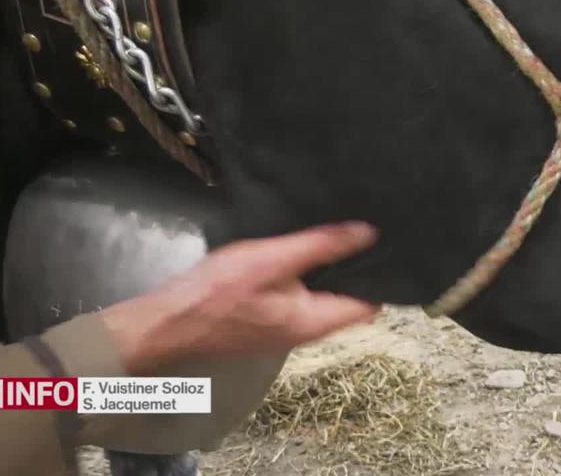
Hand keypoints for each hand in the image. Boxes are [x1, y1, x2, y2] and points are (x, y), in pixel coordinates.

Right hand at [99, 222, 380, 373]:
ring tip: (341, 231)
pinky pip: (302, 296)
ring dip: (332, 269)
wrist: (170, 320)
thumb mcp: (275, 260)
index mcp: (316, 321)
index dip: (383, 274)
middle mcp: (308, 330)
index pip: (370, 304)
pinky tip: (305, 247)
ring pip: (324, 296)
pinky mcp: (269, 319)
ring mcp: (287, 328)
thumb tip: (369, 233)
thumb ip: (322, 246)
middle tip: (369, 229)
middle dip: (359, 268)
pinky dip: (309, 274)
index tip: (390, 243)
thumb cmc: (220, 292)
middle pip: (349, 299)